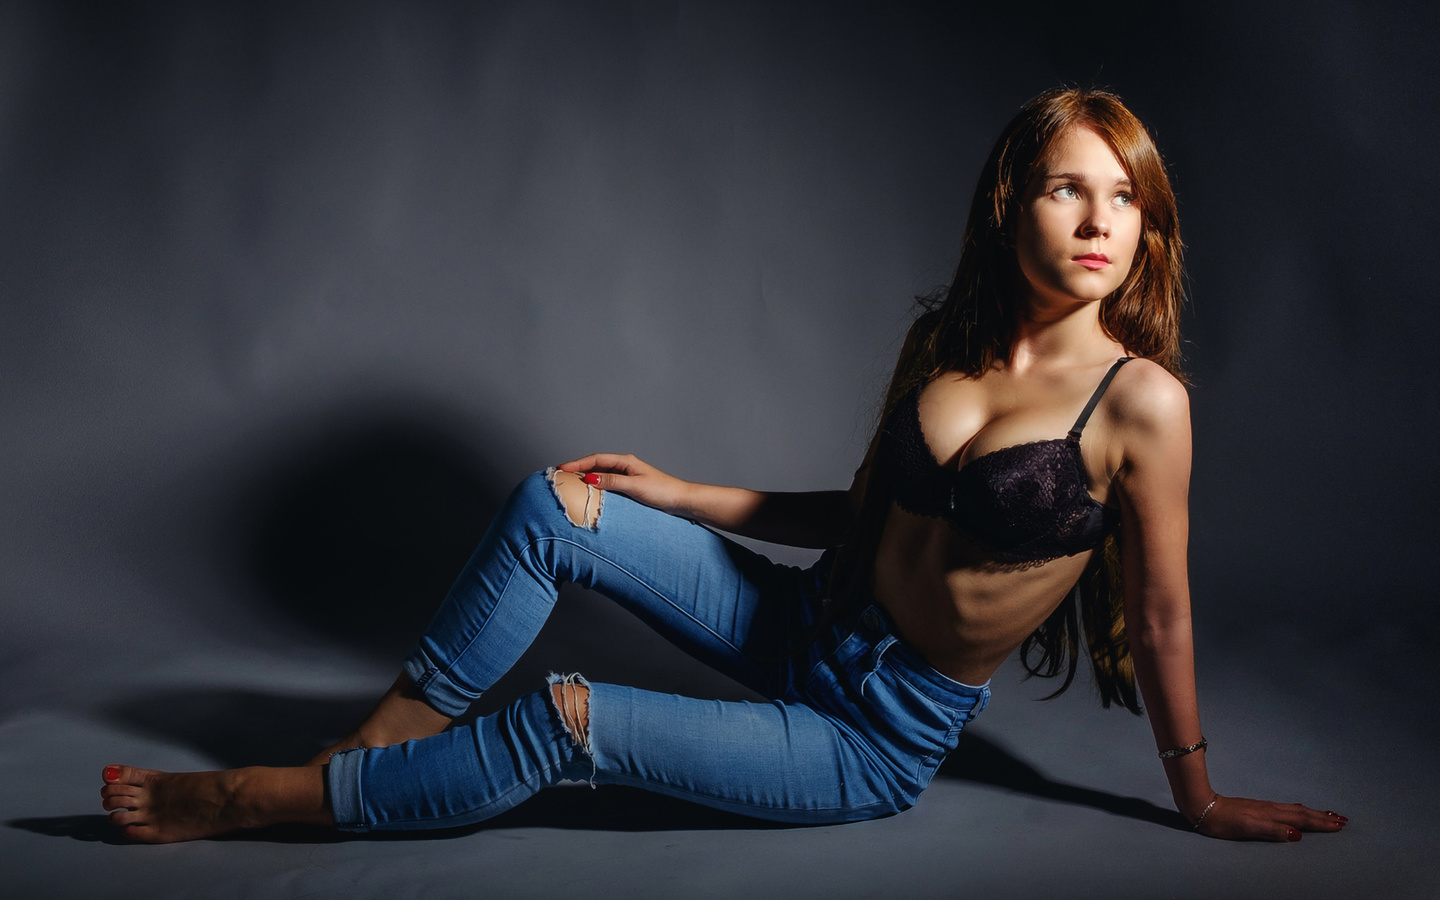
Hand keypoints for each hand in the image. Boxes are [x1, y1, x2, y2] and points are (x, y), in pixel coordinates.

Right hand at [555, 453, 691, 514]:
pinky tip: (590, 492)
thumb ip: (612, 482)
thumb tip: (590, 478)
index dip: (578, 463)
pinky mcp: (629, 486)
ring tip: (570, 482)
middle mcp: (625, 466)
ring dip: (586, 476)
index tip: (562, 468)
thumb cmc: (662, 491)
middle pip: (596, 464)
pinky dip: (596, 485)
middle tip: (560, 474)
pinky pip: (607, 483)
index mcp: (625, 461)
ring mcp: (627, 475)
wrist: (680, 500)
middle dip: (578, 468)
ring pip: (601, 473)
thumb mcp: (634, 486)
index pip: (596, 459)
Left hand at [1192, 795, 1346, 840]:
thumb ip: (1273, 830)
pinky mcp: (1258, 808)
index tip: (1340, 824)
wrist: (1204, 807)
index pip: (1302, 819)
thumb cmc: (1224, 821)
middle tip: (1342, 820)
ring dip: (1313, 813)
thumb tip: (1298, 835)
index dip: (1321, 823)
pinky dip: (1299, 811)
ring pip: (1295, 810)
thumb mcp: (1248, 828)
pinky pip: (1286, 809)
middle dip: (1323, 817)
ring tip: (1328, 815)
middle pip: (1302, 813)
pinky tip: (1298, 812)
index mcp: (1272, 814)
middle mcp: (1271, 809)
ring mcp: (1265, 807)